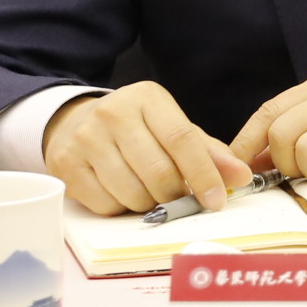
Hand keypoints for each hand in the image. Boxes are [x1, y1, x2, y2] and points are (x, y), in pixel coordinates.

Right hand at [43, 83, 250, 217]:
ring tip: (151, 192)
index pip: (183, 140)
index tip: (217, 201)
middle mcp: (112, 113)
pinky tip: (123, 193)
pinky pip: (105, 204)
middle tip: (180, 197)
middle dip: (176, 195)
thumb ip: (210, 152)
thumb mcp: (174, 128)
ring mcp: (84, 138)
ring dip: (150, 204)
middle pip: (158, 171)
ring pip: (132, 192)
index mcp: (147, 99)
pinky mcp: (65, 164)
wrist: (76, 122)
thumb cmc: (137, 129)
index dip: (204, 175)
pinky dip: (122, 208)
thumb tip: (242, 177)